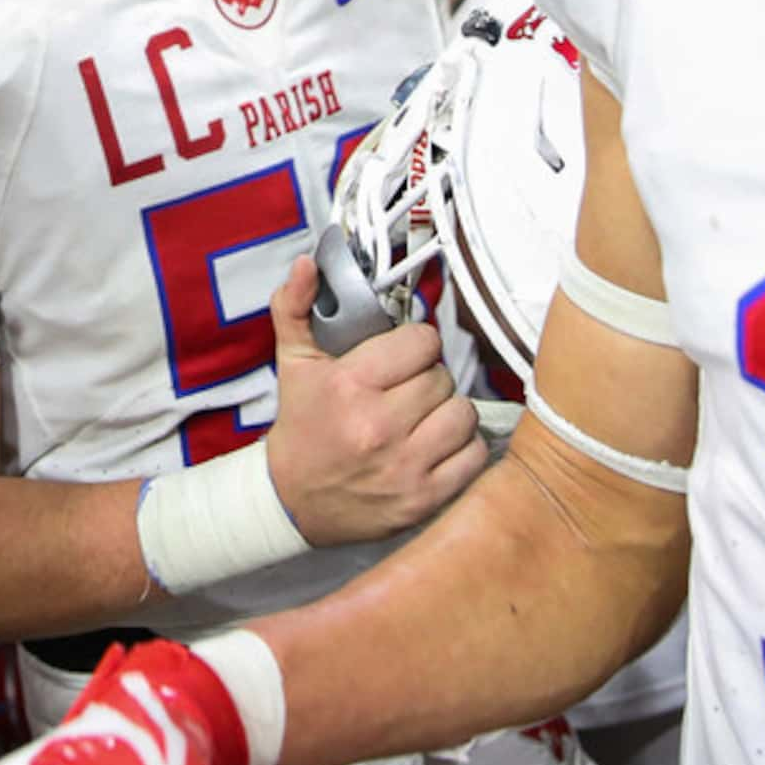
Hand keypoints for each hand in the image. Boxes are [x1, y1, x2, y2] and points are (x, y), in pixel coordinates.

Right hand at [265, 255, 483, 546]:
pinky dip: (462, 449)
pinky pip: (472, 457)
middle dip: (428, 379)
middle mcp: (379, 426)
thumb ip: (296, 306)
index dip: (415, 345)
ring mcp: (404, 466)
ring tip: (426, 416)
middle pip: (442, 378)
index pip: (422, 342)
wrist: (291, 501)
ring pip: (464, 414)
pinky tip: (438, 445)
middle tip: (409, 389)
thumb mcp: (293, 363)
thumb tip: (308, 263)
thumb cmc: (301, 427)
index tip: (404, 356)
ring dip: (449, 412)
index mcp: (350, 385)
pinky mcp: (423, 499)